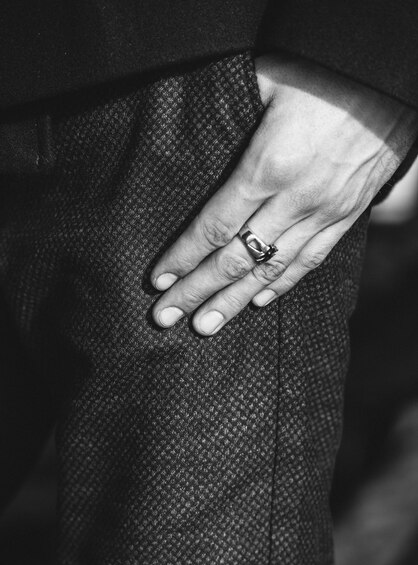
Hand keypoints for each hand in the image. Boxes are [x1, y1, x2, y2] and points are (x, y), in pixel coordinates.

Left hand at [151, 53, 417, 334]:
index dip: (184, 257)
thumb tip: (191, 132)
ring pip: (271, 270)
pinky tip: (257, 302)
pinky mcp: (346, 218)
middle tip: (166, 318)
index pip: (215, 226)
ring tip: (205, 327)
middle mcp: (295, 200)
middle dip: (197, 291)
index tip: (159, 280)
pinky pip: (310, 261)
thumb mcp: (267, 82)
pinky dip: (282, 285)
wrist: (389, 83)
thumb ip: (230, 116)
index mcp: (268, 167)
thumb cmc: (324, 76)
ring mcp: (323, 214)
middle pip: (236, 258)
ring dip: (234, 301)